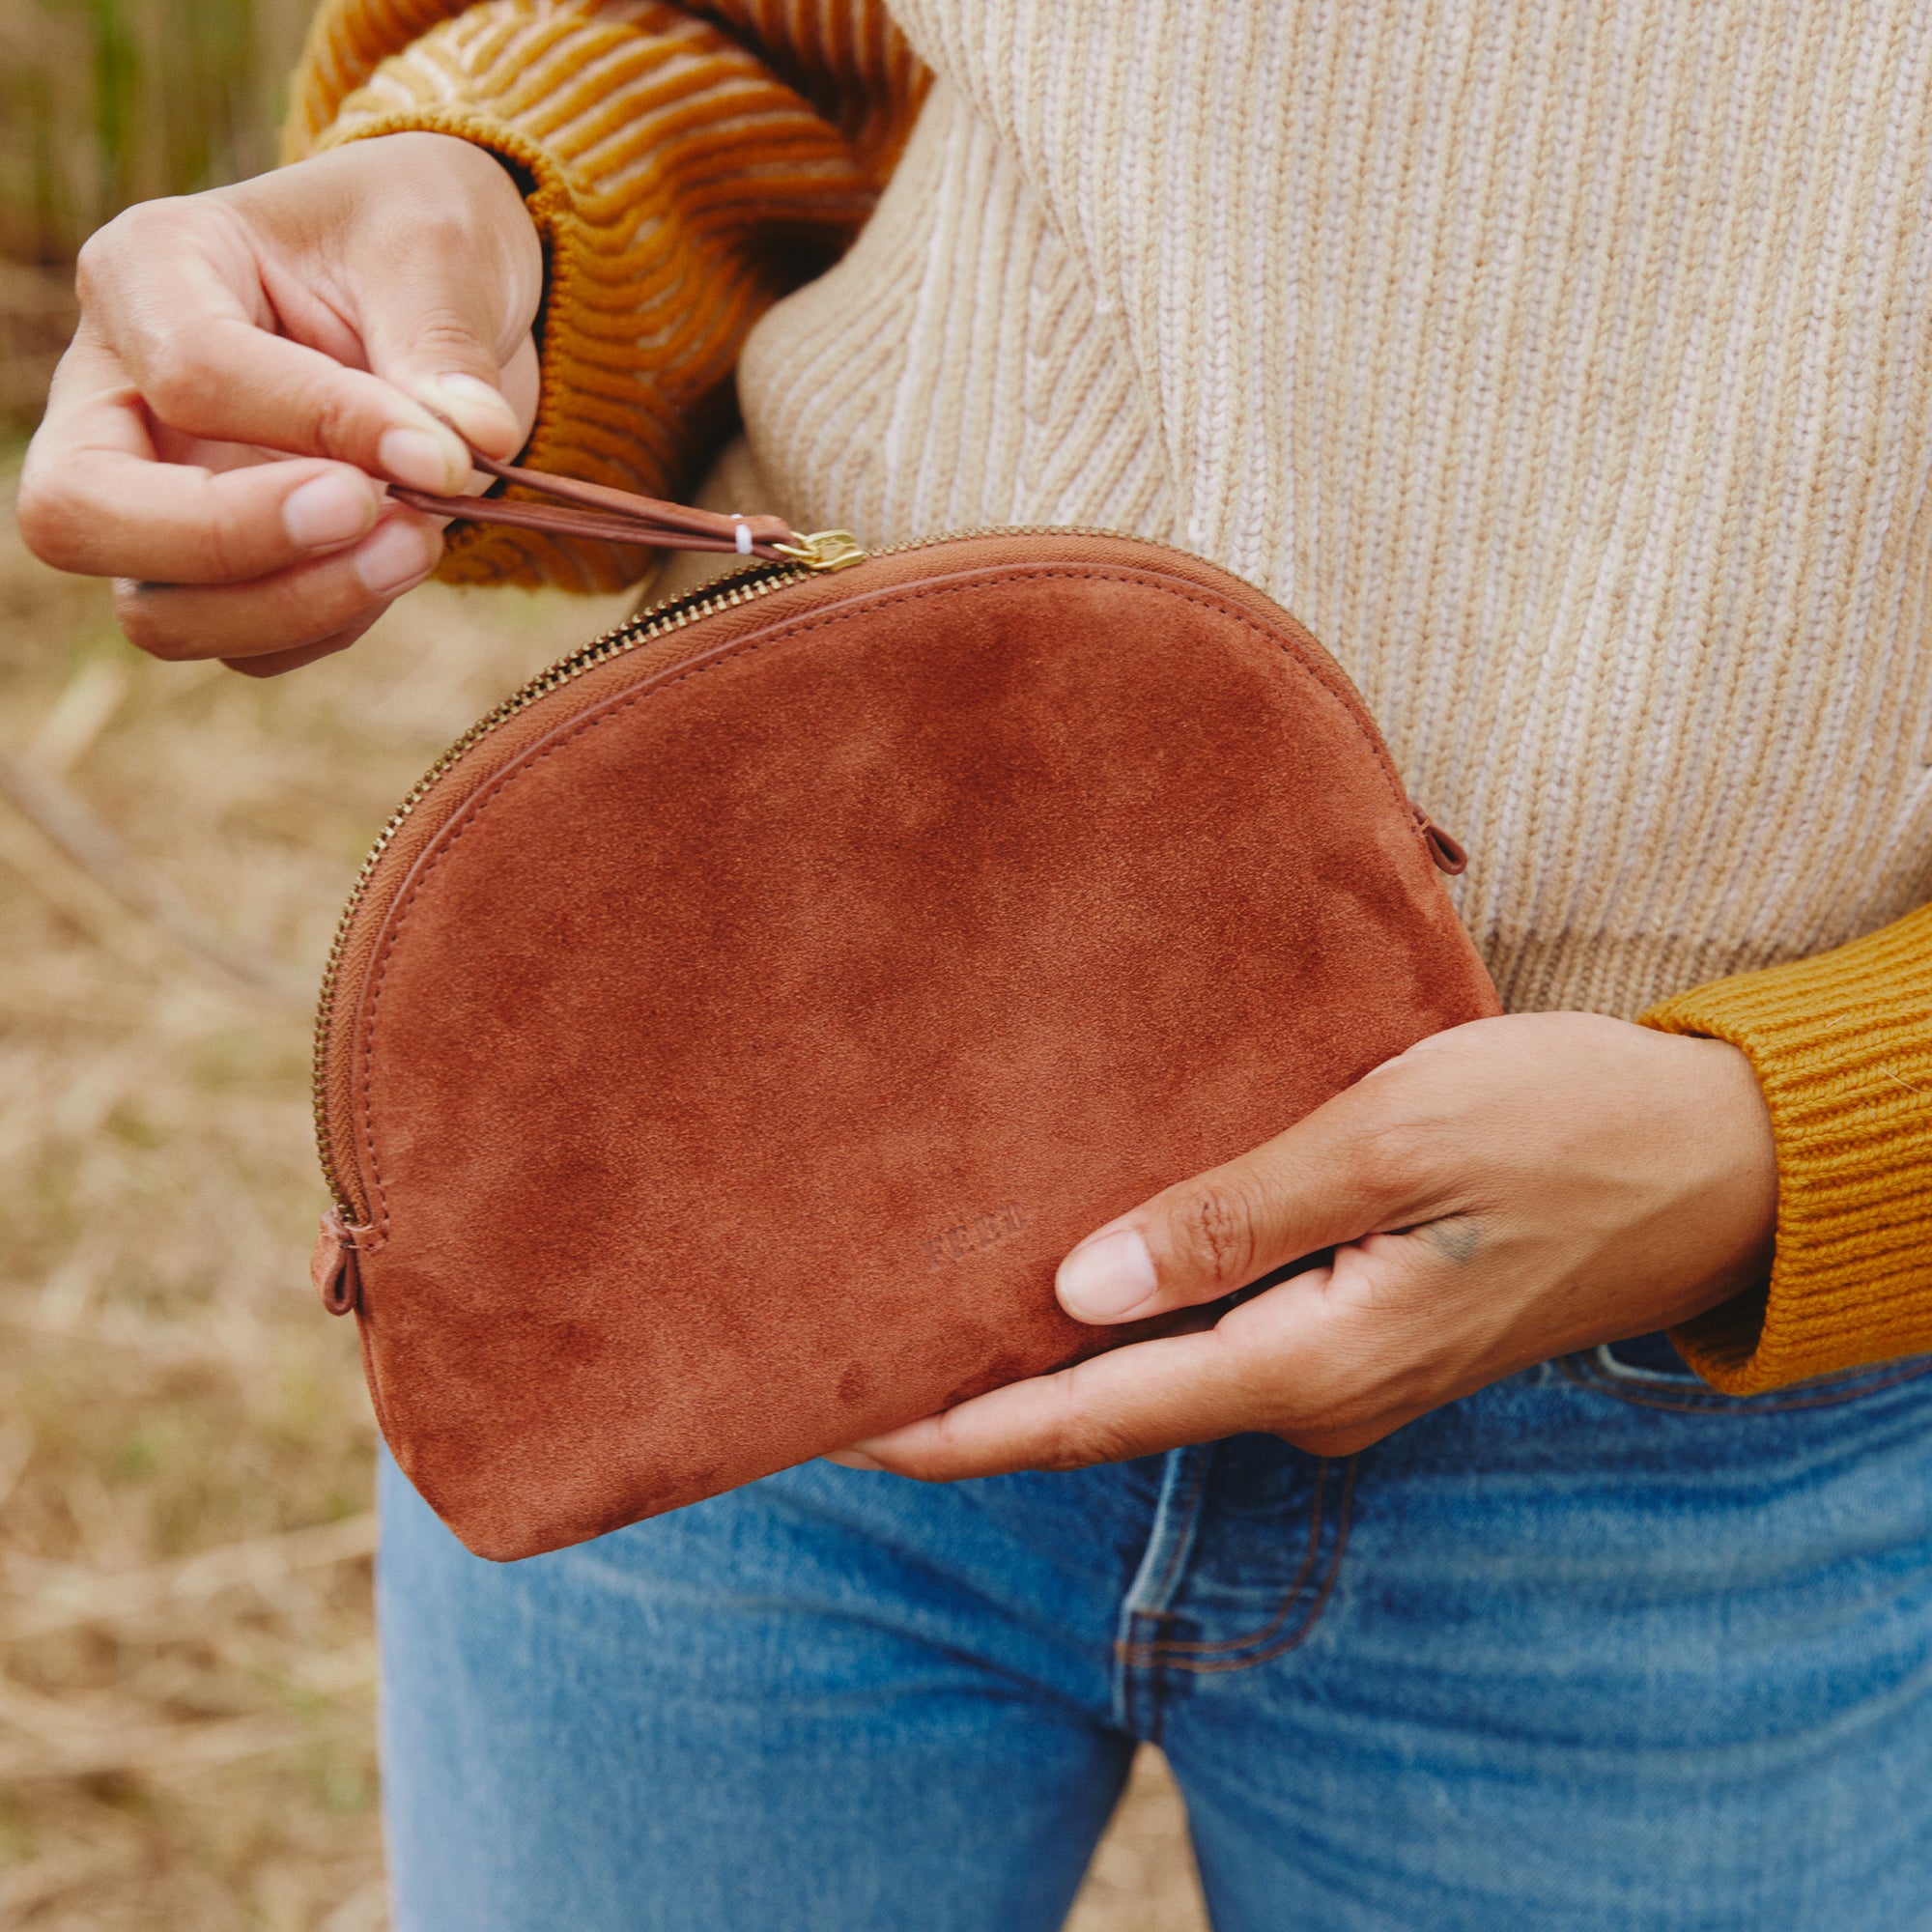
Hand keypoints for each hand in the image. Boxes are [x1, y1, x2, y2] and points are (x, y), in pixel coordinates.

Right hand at [18, 133, 542, 675]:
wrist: (438, 294)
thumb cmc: (415, 242)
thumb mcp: (438, 249)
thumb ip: (442, 343)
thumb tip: (470, 441)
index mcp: (146, 271)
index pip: (190, 375)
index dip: (323, 426)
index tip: (450, 453)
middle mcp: (117, 395)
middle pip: (80, 513)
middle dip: (234, 541)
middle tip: (374, 511)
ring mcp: (157, 498)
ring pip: (158, 612)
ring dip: (296, 604)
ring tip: (419, 544)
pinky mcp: (219, 573)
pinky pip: (247, 647)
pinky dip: (329, 626)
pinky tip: (400, 561)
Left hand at [834, 1012, 1778, 1477]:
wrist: (1714, 1163)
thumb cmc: (1565, 1128)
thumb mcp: (1395, 1143)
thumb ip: (1237, 1217)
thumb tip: (1080, 1285)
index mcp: (1314, 1359)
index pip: (1092, 1414)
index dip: (959, 1428)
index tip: (840, 1425)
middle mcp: (1312, 1389)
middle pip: (1105, 1409)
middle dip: (975, 1403)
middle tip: (845, 1368)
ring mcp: (1338, 1366)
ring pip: (1153, 1375)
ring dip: (1042, 1359)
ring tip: (923, 1319)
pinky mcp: (1356, 1323)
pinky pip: (1209, 1337)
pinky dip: (1120, 1320)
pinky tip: (1064, 1274)